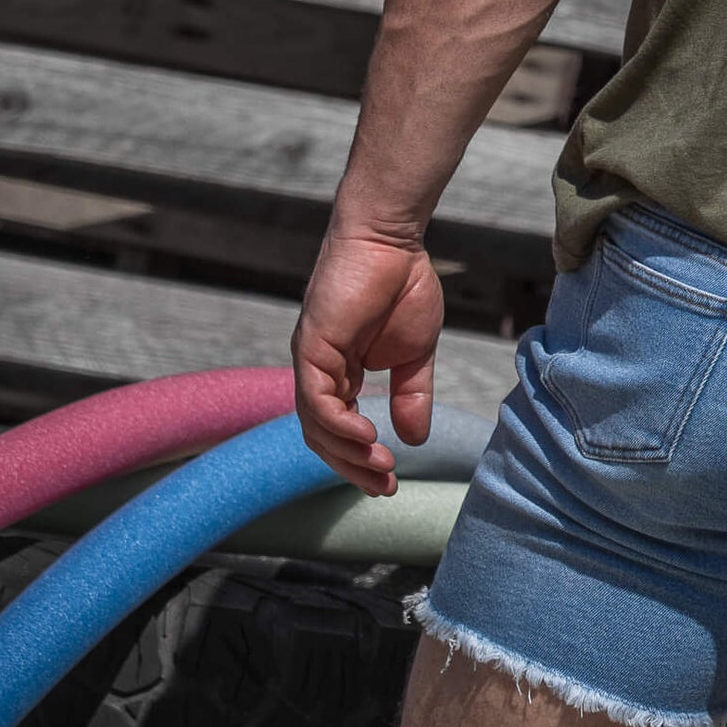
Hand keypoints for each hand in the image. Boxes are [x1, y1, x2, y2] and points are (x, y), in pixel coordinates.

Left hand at [291, 228, 444, 495]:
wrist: (390, 240)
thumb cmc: (402, 284)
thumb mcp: (416, 352)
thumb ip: (412, 395)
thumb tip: (415, 439)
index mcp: (342, 373)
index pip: (341, 429)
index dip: (361, 460)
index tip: (391, 482)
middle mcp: (320, 371)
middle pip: (324, 436)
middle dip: (353, 467)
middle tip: (384, 486)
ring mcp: (312, 360)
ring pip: (316, 424)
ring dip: (346, 452)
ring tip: (380, 466)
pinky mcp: (311, 347)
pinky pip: (316, 399)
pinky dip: (338, 424)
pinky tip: (367, 435)